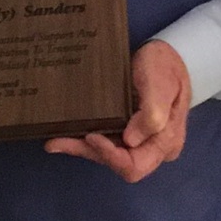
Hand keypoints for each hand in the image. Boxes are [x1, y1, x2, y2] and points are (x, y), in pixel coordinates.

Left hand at [44, 39, 190, 181]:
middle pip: (118, 163)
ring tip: (53, 141)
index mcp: (165, 141)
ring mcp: (138, 140)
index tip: (91, 136)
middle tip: (59, 141)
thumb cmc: (165, 67)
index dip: (111, 156)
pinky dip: (83, 140)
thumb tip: (131, 140)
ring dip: (81, 148)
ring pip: (107, 154)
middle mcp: (151, 147)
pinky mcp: (125, 129)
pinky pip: (105, 140)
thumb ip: (153, 112)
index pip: (136, 164)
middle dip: (90, 153)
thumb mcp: (161, 83)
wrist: (167, 56)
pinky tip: (62, 137)